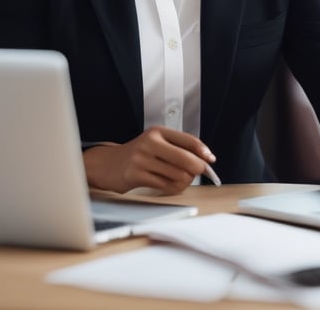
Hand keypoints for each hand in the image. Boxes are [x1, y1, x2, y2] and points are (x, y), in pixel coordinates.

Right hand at [83, 126, 216, 194]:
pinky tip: (171, 185)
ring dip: (185, 181)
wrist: (107, 164)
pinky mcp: (136, 175)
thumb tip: (204, 160)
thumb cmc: (138, 155)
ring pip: (178, 174)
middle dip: (197, 169)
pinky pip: (166, 186)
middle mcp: (150, 142)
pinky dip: (174, 188)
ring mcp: (142, 159)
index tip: (211, 160)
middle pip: (186, 159)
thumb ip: (177, 148)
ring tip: (181, 180)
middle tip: (197, 173)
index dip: (203, 151)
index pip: (188, 140)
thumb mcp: (155, 143)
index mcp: (158, 132)